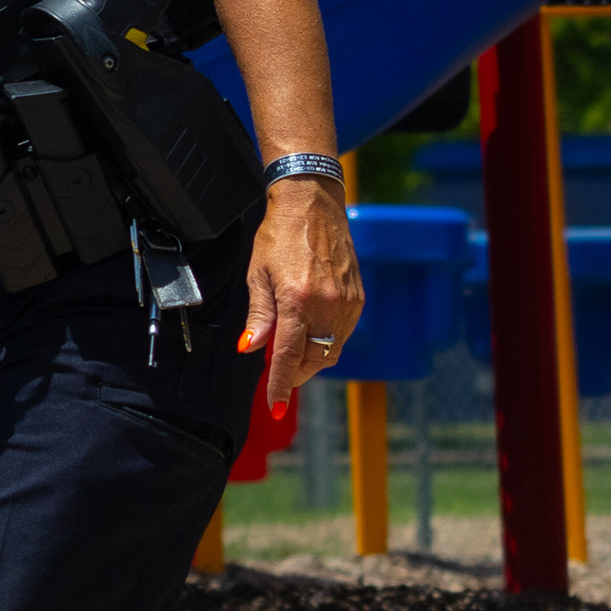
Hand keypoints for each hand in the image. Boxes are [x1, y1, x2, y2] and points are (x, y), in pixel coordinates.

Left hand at [239, 176, 363, 403]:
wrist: (312, 204)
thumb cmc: (279, 235)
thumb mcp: (258, 275)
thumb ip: (259, 316)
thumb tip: (251, 349)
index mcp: (298, 300)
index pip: (290, 356)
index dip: (280, 385)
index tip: (274, 406)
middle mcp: (328, 305)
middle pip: (314, 359)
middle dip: (295, 373)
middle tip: (277, 372)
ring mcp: (348, 302)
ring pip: (331, 350)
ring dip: (312, 359)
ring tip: (291, 353)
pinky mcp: (358, 297)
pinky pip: (343, 333)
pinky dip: (326, 342)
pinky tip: (311, 333)